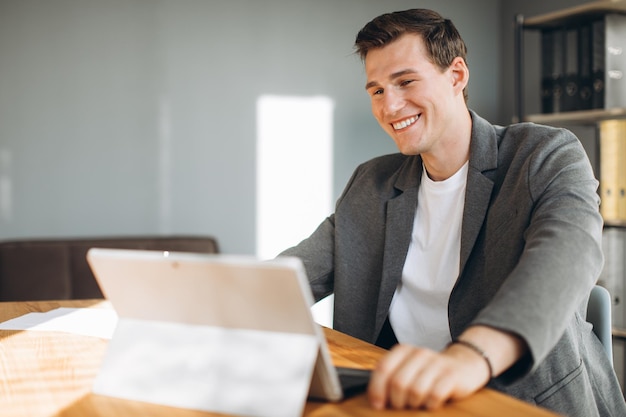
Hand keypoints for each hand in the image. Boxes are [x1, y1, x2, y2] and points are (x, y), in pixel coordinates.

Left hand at [367, 342, 490, 409]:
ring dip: (414, 403)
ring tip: (418, 403)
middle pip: (398, 383)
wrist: (463, 365)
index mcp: (404, 351)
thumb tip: (374, 400)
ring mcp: (437, 363)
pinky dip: (430, 404)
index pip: (383, 368)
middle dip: (397, 401)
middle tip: (402, 405)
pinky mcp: (451, 375)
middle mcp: (419, 354)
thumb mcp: (408, 369)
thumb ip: (390, 379)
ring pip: (415, 391)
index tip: (378, 404)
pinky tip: (431, 402)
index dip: (377, 389)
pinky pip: (434, 395)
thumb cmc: (429, 373)